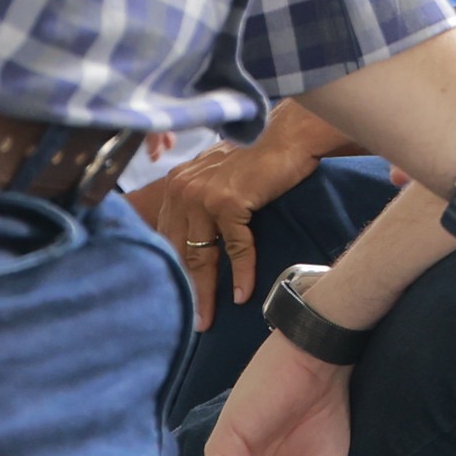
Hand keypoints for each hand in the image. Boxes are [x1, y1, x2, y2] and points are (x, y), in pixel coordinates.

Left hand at [127, 132, 318, 327]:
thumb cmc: (258, 158)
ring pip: (202, 255)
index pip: (166, 236)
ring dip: (206, 292)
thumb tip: (190, 238)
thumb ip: (199, 198)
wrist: (288, 135)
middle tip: (189, 319)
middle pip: (178, 250)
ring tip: (208, 319)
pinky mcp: (229, 201)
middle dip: (184, 288)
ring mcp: (204, 194)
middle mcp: (183, 188)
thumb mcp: (217, 176)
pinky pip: (236, 248)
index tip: (175, 296)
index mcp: (176, 183)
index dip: (171, 269)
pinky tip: (243, 294)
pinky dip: (241, 274)